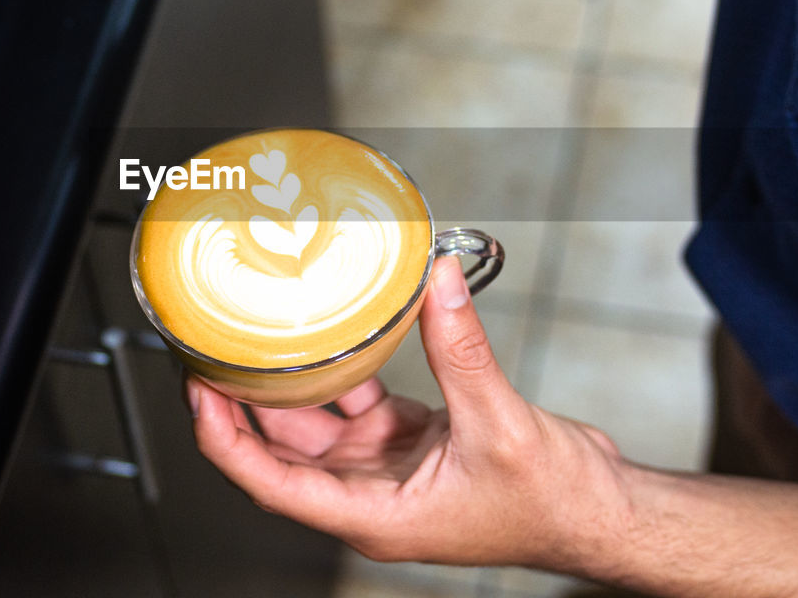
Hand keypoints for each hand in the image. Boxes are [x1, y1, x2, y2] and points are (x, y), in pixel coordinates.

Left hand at [186, 256, 636, 570]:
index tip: (199, 393)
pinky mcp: (409, 443)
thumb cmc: (551, 502)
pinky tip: (337, 334)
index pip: (270, 482)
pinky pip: (360, 404)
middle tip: (213, 352)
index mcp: (372, 513)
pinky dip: (346, 370)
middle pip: (279, 452)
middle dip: (242, 404)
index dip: (224, 438)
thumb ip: (460, 349)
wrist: (598, 511)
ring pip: (316, 425)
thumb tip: (434, 284)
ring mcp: (387, 470)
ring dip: (289, 384)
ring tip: (258, 337)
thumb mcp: (500, 423)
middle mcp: (368, 496)